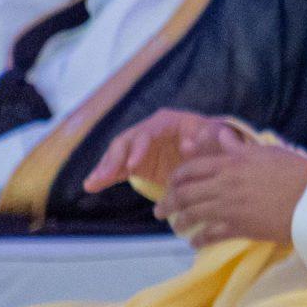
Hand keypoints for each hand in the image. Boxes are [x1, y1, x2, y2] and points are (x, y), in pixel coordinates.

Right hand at [85, 108, 231, 193]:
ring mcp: (139, 145)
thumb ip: (206, 139)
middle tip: (105, 176)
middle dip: (114, 160)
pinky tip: (92, 186)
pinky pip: (117, 168)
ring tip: (92, 183)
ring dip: (104, 168)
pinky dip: (105, 176)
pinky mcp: (135, 161)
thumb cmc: (213, 139)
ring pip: (117, 154)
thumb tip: (189, 146)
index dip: (139, 149)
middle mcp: (148, 130)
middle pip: (126, 142)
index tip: (132, 166)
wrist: (210, 147)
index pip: (148, 133)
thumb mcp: (215, 136)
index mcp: (167, 121)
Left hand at [154, 125, 306, 245]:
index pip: (190, 170)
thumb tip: (222, 136)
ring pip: (193, 215)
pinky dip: (199, 240)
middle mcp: (224, 185)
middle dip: (168, 203)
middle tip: (160, 211)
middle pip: (184, 194)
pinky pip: (210, 235)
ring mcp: (229, 207)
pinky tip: (194, 243)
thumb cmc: (295, 172)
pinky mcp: (240, 227)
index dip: (176, 179)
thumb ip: (239, 147)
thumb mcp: (267, 152)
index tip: (171, 186)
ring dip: (180, 222)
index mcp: (230, 164)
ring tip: (177, 227)